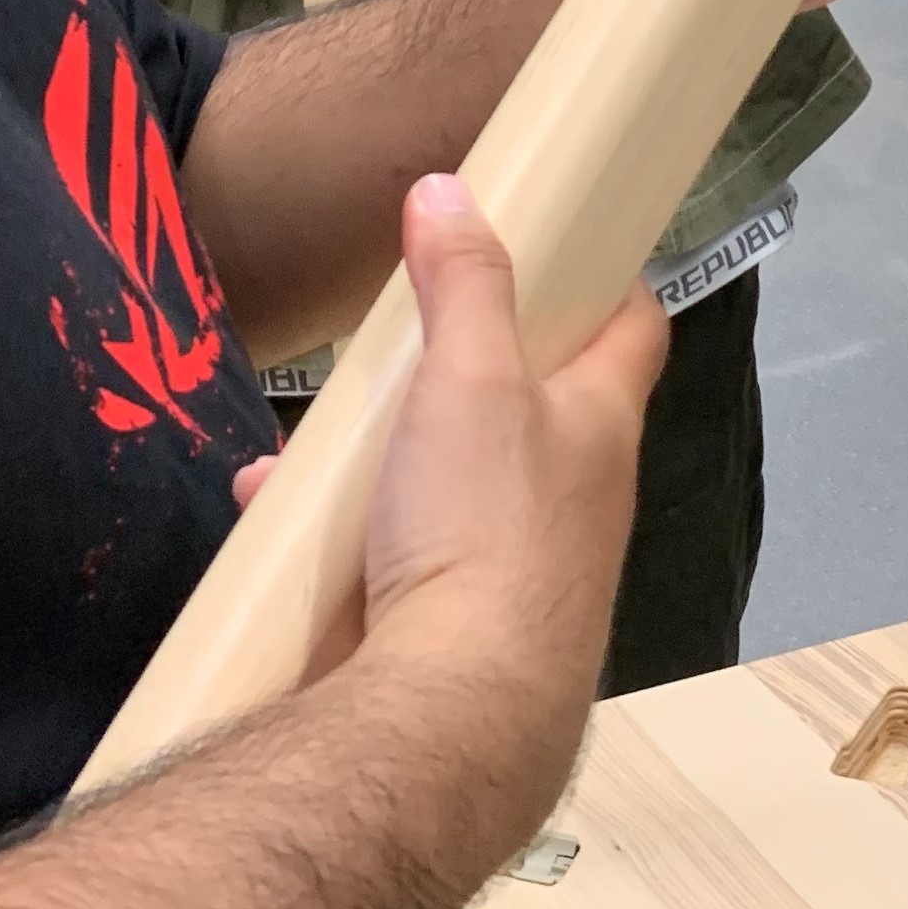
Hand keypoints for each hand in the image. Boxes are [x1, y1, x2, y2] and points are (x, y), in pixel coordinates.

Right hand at [350, 176, 664, 847]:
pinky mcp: (453, 630)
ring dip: (386, 454)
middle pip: (532, 408)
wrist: (451, 720)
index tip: (564, 242)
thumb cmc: (482, 528)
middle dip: (463, 370)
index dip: (606, 281)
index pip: (633, 329)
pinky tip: (274, 510)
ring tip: (320, 433)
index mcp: (599, 427)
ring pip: (452, 482)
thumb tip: (451, 188)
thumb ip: (464, 284)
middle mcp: (575, 498)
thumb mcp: (471, 379)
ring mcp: (517, 570)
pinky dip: (339, 528)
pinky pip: (394, 555)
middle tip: (406, 335)